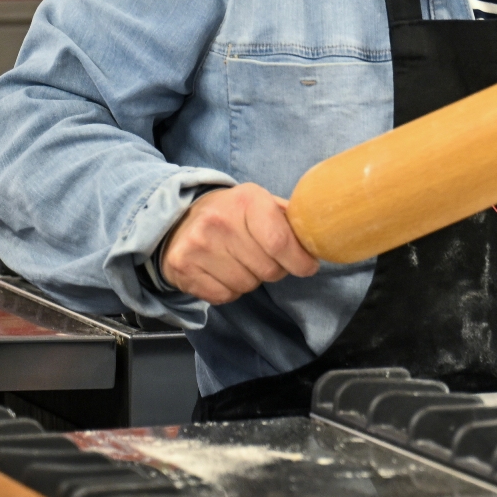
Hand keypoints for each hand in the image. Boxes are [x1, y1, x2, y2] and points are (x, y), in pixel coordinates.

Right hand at [157, 184, 319, 305]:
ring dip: (250, 279)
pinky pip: (224, 296)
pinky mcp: (183, 268)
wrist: (178, 218)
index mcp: (247, 200)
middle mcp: (219, 222)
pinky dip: (229, 290)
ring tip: (240, 261)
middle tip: (266, 258)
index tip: (307, 267)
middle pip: (267, 269)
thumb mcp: (261, 202)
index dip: (299, 261)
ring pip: (246, 285)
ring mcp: (197, 246)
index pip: (280, 242)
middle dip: (275, 269)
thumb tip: (318, 242)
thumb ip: (289, 220)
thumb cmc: (232, 213)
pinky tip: (222, 271)